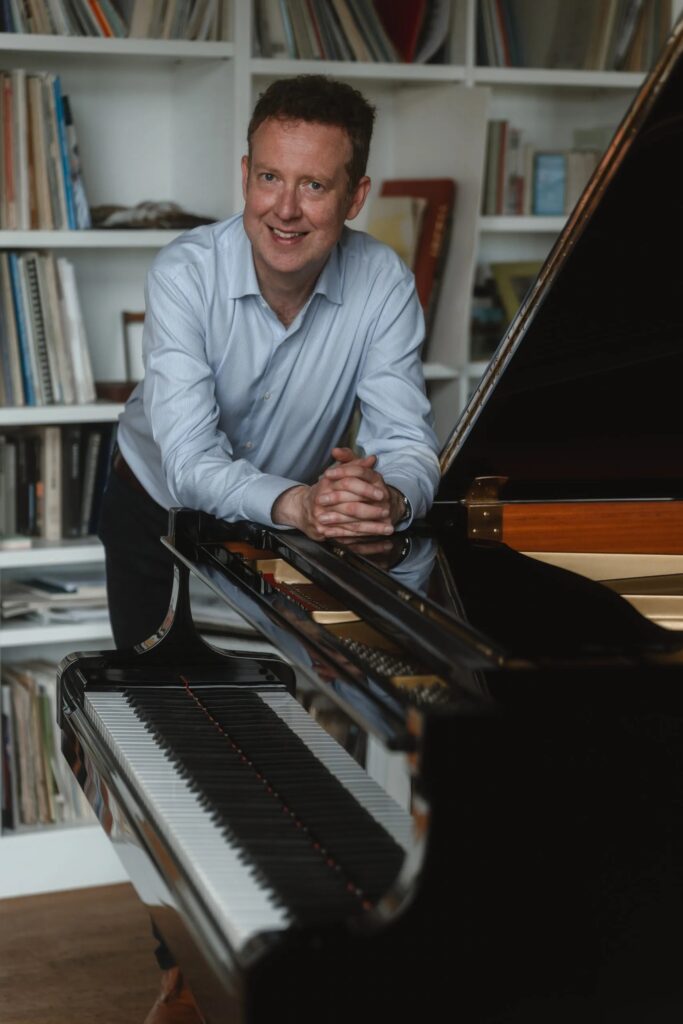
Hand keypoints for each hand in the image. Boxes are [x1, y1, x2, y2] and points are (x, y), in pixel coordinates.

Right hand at [271, 447, 404, 540]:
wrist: (301, 508)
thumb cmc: (324, 489)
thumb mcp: (337, 473)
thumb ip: (354, 465)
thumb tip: (372, 459)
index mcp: (327, 483)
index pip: (349, 484)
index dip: (366, 489)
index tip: (382, 494)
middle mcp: (323, 500)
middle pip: (350, 507)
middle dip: (371, 511)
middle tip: (387, 512)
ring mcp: (321, 518)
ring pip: (351, 524)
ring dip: (372, 528)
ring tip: (388, 528)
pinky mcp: (322, 532)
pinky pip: (346, 537)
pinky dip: (362, 539)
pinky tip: (376, 540)